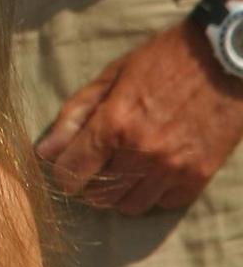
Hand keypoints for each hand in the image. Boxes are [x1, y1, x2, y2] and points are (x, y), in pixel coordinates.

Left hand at [36, 21, 242, 214]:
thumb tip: (44, 152)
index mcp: (114, 124)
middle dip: (89, 184)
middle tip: (93, 168)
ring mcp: (173, 168)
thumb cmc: (161, 62)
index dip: (62, 174)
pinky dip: (153, 194)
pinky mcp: (200, 175)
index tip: (64, 169)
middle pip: (99, 194)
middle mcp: (142, 152)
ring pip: (131, 205)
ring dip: (119, 194)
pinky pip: (165, 203)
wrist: (221, 61)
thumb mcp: (110, 78)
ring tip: (120, 172)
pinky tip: (150, 173)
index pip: (72, 172)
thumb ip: (74, 116)